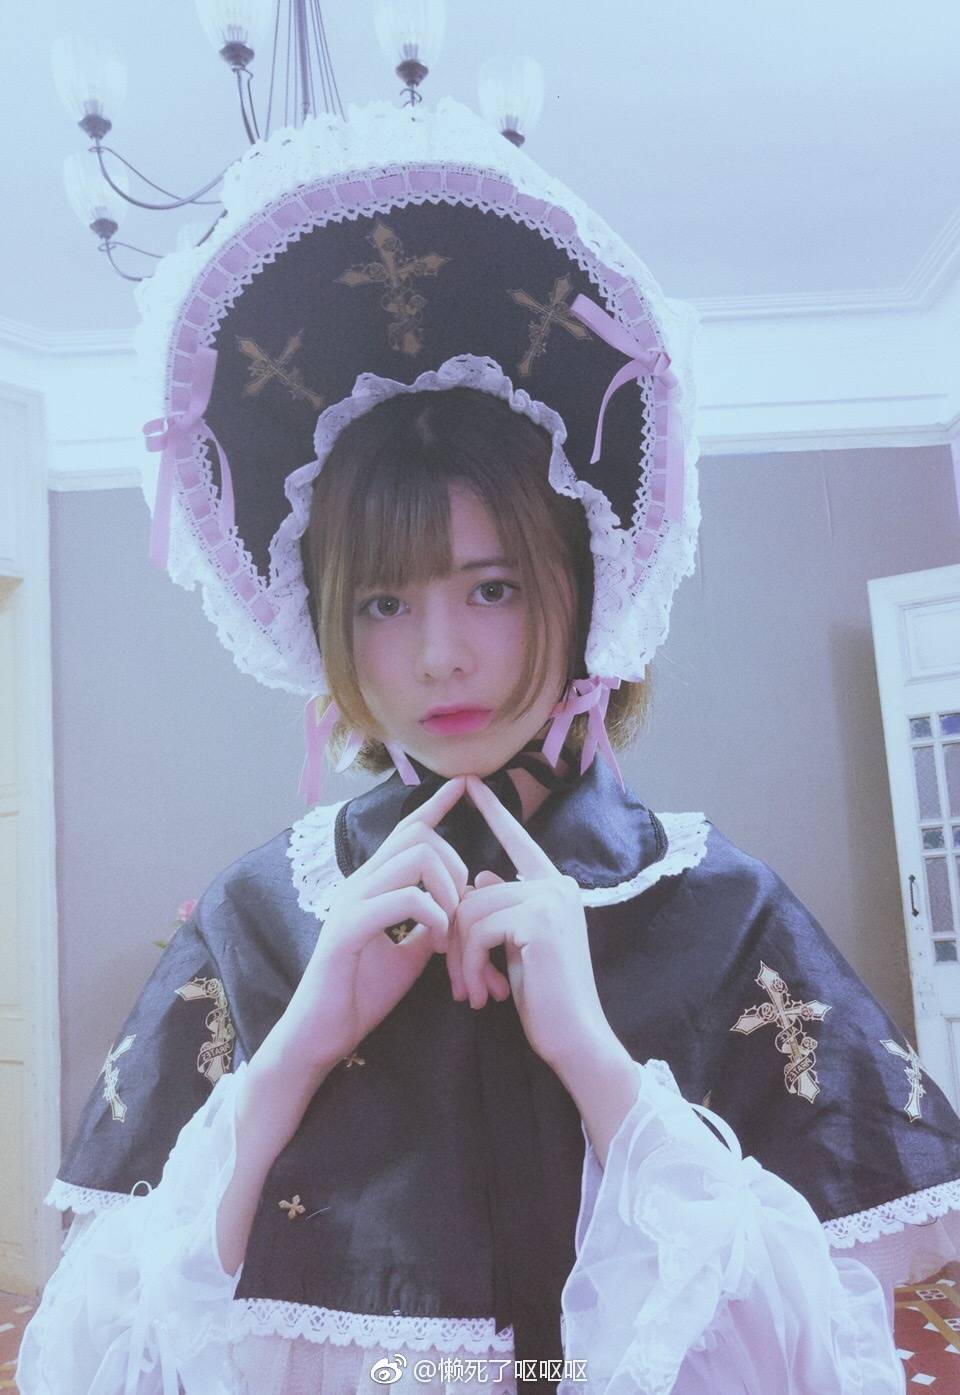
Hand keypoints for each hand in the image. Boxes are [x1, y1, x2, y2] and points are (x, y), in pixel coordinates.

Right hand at [279, 776, 469, 1068]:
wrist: (321, 1036)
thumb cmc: (360, 994)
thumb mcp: (408, 953)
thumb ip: (427, 924)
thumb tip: (456, 909)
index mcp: (373, 885)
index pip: (406, 830)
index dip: (436, 804)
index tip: (465, 784)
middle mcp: (359, 884)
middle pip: (419, 836)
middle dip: (455, 864)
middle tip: (463, 908)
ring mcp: (352, 903)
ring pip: (415, 858)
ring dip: (448, 891)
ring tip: (451, 930)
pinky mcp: (349, 929)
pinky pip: (404, 899)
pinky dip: (434, 916)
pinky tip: (439, 944)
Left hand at [447, 774, 612, 1067]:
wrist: (577, 1039)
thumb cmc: (546, 1000)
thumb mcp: (518, 948)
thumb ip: (503, 909)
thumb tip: (480, 876)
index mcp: (554, 888)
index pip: (517, 841)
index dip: (493, 812)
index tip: (469, 782)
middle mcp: (556, 885)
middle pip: (475, 892)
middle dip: (458, 941)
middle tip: (462, 986)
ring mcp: (550, 898)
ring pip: (471, 911)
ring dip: (462, 959)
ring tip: (474, 994)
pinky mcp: (539, 919)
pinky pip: (478, 929)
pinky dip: (470, 965)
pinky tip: (485, 993)